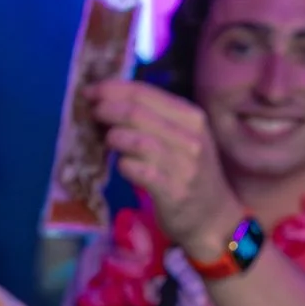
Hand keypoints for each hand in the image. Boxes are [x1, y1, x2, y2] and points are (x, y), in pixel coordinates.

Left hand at [93, 77, 237, 265]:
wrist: (214, 216)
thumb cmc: (190, 171)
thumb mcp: (182, 137)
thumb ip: (153, 118)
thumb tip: (108, 101)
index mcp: (192, 117)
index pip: (145, 92)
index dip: (112, 89)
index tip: (90, 91)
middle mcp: (190, 138)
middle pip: (137, 113)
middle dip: (106, 110)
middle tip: (91, 114)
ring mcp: (183, 165)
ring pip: (137, 140)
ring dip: (113, 137)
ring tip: (106, 141)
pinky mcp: (173, 191)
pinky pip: (139, 171)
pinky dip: (124, 165)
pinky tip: (122, 166)